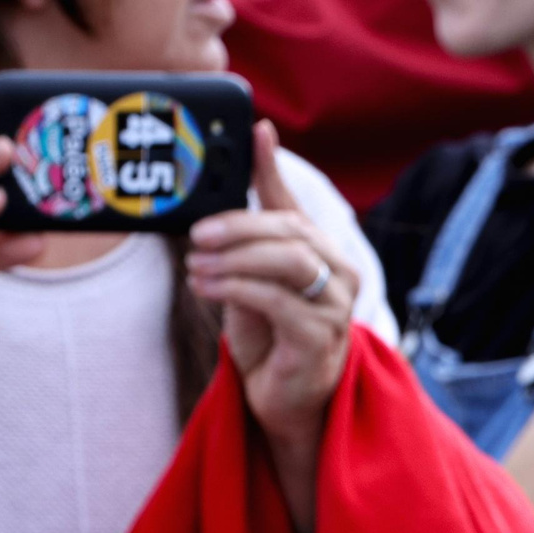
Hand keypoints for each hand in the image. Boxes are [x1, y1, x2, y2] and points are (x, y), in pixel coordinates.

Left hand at [187, 122, 357, 532]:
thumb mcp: (249, 283)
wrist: (285, 403)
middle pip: (289, 231)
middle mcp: (339, 273)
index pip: (293, 202)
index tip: (255, 129)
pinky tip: (206, 287)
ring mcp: (335, 306)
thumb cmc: (269, 340)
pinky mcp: (319, 337)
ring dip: (233, 259)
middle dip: (238, 225)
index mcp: (322, 253)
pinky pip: (276, 300)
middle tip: (195, 234)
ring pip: (285, 261)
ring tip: (194, 266)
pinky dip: (236, 288)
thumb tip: (211, 207)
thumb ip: (241, 245)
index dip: (271, 166)